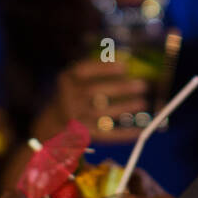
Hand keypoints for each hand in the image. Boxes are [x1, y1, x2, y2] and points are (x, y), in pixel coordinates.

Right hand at [32, 59, 149, 144]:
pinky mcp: (83, 135)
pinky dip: (124, 134)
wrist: (55, 121)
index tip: (125, 66)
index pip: (83, 71)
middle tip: (142, 85)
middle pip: (94, 92)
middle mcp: (68, 99)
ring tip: (142, 102)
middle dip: (120, 88)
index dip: (104, 67)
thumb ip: (96, 68)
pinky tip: (140, 129)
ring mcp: (75, 118)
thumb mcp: (77, 78)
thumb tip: (127, 61)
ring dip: (124, 108)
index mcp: (67, 80)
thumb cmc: (75, 94)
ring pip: (100, 114)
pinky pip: (106, 135)